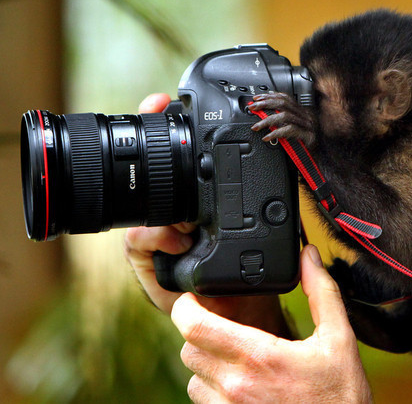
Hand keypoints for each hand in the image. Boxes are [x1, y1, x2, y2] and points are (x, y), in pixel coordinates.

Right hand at [124, 93, 290, 334]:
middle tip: (156, 119)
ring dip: (159, 205)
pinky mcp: (145, 260)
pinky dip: (158, 239)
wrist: (233, 311)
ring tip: (186, 219)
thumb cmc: (244, 264)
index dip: (164, 122)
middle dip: (149, 143)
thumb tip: (274, 165)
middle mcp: (169, 211)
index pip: (174, 154)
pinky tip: (180, 243)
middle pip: (148, 171)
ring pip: (139, 207)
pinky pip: (137, 241)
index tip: (166, 100)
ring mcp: (153, 234)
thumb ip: (259, 194)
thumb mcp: (255, 222)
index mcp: (193, 197)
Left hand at [173, 245, 371, 402]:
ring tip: (238, 359)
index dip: (185, 306)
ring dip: (208, 364)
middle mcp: (236, 386)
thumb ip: (322, 292)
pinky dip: (216, 390)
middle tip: (225, 326)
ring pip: (194, 379)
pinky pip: (205, 403)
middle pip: (189, 349)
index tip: (194, 297)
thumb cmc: (341, 396)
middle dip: (202, 333)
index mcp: (259, 356)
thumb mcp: (339, 339)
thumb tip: (309, 256)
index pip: (194, 326)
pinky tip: (246, 384)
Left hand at [249, 92, 316, 146]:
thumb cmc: (304, 149)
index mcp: (301, 113)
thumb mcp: (290, 133)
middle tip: (252, 108)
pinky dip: (276, 133)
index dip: (269, 96)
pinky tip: (267, 137)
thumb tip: (263, 118)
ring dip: (267, 119)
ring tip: (256, 126)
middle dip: (265, 103)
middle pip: (284, 103)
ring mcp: (307, 125)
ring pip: (285, 115)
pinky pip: (290, 130)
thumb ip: (281, 124)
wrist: (318, 161)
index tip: (256, 98)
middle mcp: (305, 116)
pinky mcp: (308, 135)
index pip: (285, 98)